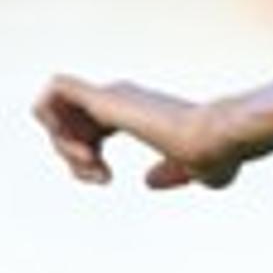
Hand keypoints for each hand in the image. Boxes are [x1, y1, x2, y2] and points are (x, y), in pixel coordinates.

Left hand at [31, 75, 245, 189]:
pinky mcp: (106, 96)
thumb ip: (170, 174)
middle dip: (69, 155)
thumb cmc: (218, 154)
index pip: (88, 128)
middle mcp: (121, 99)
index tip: (106, 180)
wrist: (219, 140)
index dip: (82, 158)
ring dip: (61, 141)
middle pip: (66, 121)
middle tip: (99, 177)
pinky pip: (55, 89)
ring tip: (88, 163)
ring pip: (55, 106)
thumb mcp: (193, 172)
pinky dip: (53, 118)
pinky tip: (79, 147)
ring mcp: (112, 95)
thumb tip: (148, 182)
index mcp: (137, 114)